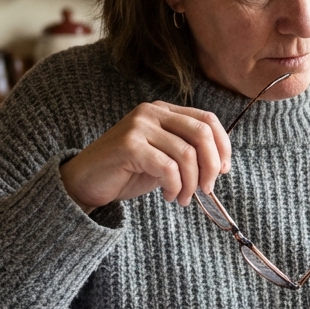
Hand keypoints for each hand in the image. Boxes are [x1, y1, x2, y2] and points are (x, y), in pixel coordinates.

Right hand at [59, 102, 230, 211]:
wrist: (86, 182)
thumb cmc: (127, 172)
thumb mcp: (164, 157)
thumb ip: (188, 152)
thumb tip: (221, 164)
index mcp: (164, 111)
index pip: (208, 120)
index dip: (223, 146)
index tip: (224, 171)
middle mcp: (152, 112)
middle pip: (202, 133)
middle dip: (211, 166)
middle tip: (207, 190)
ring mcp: (139, 126)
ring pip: (186, 154)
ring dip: (191, 183)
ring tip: (183, 198)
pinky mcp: (129, 145)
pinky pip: (167, 167)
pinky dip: (174, 186)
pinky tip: (168, 196)